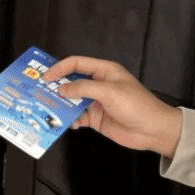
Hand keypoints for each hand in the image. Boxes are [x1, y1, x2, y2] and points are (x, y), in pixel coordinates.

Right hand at [42, 55, 183, 158]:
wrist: (153, 130)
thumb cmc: (138, 106)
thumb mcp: (109, 92)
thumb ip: (84, 89)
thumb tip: (62, 89)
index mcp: (104, 71)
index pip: (76, 64)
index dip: (59, 68)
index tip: (46, 77)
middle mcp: (98, 84)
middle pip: (71, 81)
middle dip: (57, 86)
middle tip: (41, 91)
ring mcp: (96, 102)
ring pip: (72, 100)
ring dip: (62, 104)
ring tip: (49, 108)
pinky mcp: (96, 118)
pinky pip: (77, 117)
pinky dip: (71, 119)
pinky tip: (69, 123)